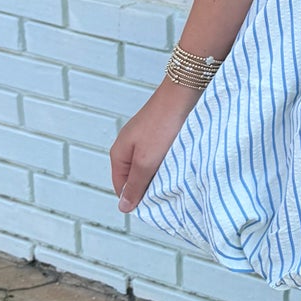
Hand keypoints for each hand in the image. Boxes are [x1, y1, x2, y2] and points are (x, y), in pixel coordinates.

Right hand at [110, 83, 197, 213]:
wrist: (182, 94)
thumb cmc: (162, 126)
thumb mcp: (147, 161)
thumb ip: (135, 185)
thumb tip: (123, 207)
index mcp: (119, 154)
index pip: (122, 188)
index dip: (136, 198)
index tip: (155, 203)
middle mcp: (128, 146)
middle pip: (135, 177)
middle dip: (149, 185)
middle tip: (166, 189)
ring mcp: (143, 139)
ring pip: (149, 166)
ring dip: (160, 173)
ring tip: (174, 174)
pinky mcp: (158, 133)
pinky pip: (159, 155)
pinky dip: (167, 161)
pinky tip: (178, 161)